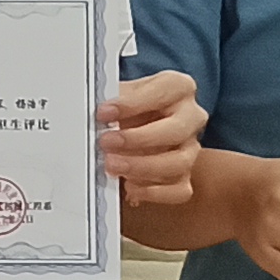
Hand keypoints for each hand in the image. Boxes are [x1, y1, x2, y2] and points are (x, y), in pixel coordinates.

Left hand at [98, 70, 205, 205]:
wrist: (141, 131)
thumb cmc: (130, 108)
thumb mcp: (121, 94)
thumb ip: (111, 99)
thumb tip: (88, 110)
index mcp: (178, 88)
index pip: (165, 90)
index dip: (133, 103)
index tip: (103, 112)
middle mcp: (190, 117)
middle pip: (176, 130)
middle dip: (138, 138)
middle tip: (106, 142)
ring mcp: (190, 149)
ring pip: (178, 163)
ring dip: (142, 167)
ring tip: (112, 166)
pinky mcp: (185, 177)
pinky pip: (178, 190)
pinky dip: (152, 191)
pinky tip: (130, 187)